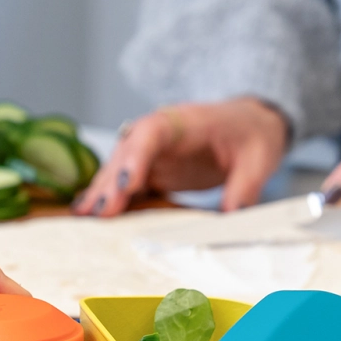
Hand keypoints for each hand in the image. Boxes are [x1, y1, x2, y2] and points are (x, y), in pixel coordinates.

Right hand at [72, 97, 289, 216]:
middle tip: (98, 213)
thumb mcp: (259, 157)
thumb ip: (246, 185)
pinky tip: (86, 215)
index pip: (153, 133)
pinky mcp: (149, 169)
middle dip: (111, 183)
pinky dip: (106, 197)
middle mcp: (158, 134)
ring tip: (81, 218)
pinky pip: (124, 182)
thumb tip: (234, 215)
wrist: (248, 124)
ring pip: (118, 169)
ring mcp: (150, 152)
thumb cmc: (251, 133)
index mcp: (184, 122)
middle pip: (126, 154)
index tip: (128, 184)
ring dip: (101, 192)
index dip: (137, 157)